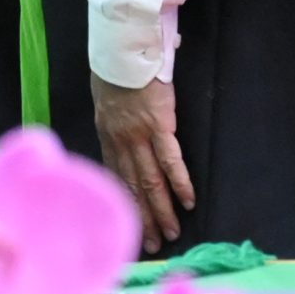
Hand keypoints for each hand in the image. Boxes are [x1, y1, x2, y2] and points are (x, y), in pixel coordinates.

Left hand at [90, 74, 194, 251]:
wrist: (122, 49)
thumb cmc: (115, 69)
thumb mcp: (106, 102)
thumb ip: (114, 124)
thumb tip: (119, 136)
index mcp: (107, 136)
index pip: (116, 178)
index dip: (124, 203)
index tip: (130, 226)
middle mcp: (120, 141)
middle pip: (133, 187)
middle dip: (144, 217)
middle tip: (154, 244)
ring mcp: (138, 135)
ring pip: (151, 180)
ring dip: (162, 210)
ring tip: (172, 233)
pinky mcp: (159, 125)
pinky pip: (170, 160)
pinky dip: (180, 183)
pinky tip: (188, 202)